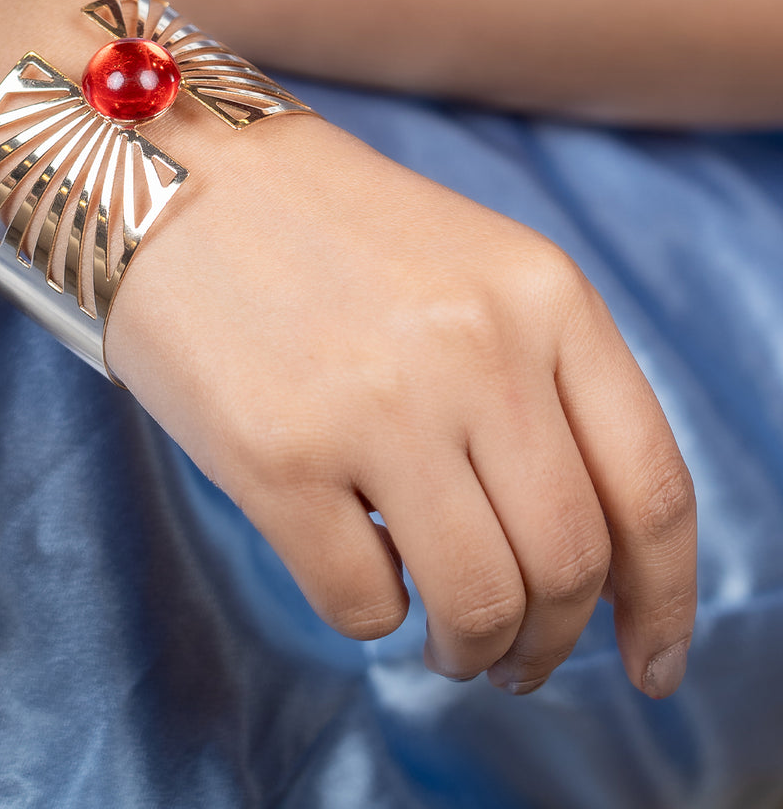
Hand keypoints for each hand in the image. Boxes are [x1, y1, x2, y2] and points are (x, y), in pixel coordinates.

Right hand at [106, 114, 696, 696]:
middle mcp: (478, 348)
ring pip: (479, 601)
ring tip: (447, 639)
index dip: (663, 602)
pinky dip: (372, 615)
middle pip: (569, 562)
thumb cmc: (320, 228)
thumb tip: (589, 556)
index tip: (650, 663)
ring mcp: (377, 403)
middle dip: (550, 638)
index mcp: (543, 293)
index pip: (649, 488)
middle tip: (517, 655)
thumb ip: (543, 383)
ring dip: (472, 647)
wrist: (168, 168)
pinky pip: (365, 605)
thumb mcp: (471, 268)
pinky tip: (350, 560)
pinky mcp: (278, 456)